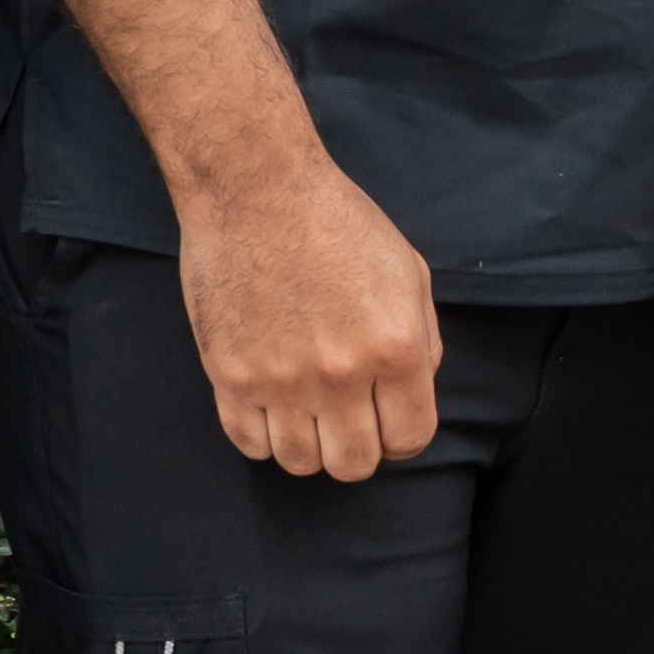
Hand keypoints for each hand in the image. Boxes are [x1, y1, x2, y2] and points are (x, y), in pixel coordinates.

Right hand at [180, 152, 447, 482]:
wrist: (256, 189)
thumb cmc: (338, 222)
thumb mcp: (408, 272)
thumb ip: (424, 339)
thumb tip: (416, 390)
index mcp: (395, 347)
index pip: (410, 439)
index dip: (402, 436)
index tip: (388, 418)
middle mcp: (341, 373)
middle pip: (354, 464)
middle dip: (358, 448)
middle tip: (348, 418)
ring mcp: (280, 380)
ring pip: (300, 463)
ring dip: (309, 445)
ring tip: (307, 411)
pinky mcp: (229, 375)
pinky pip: (249, 444)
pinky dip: (263, 436)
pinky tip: (272, 405)